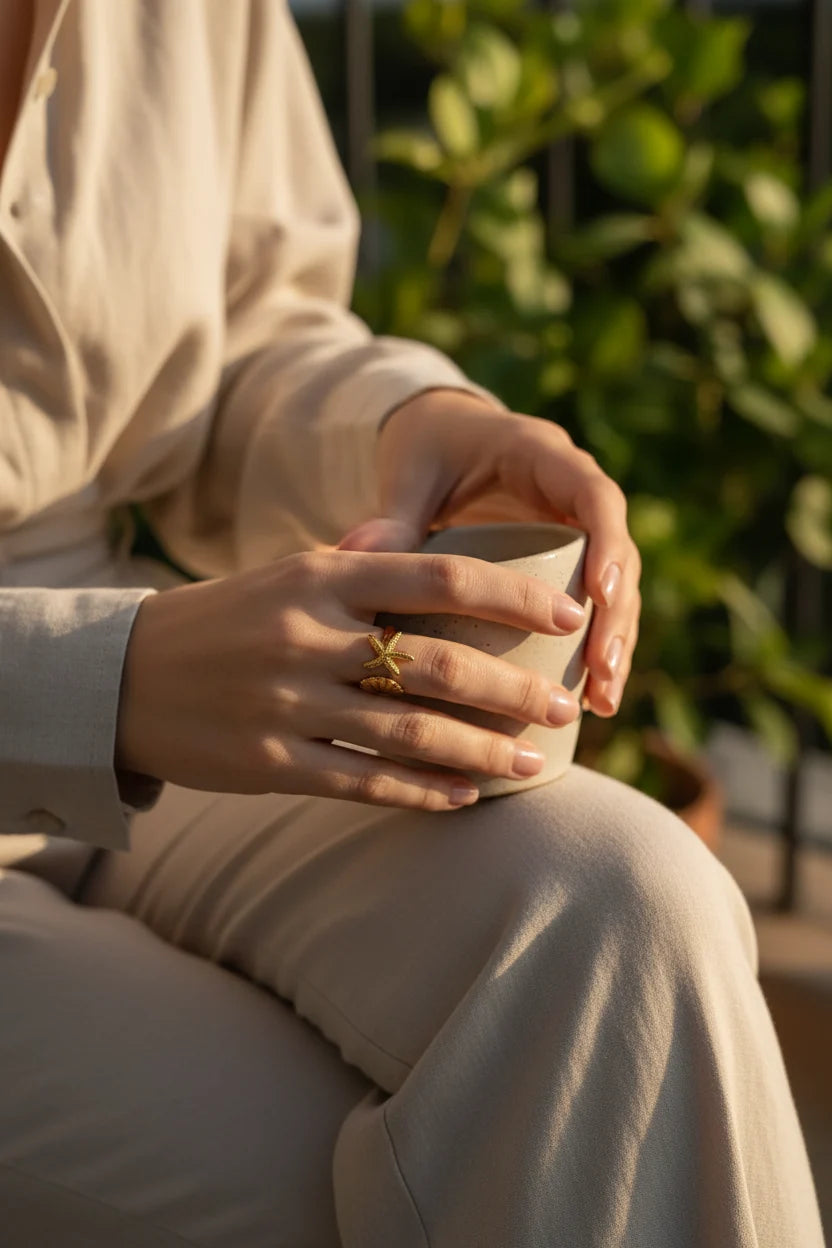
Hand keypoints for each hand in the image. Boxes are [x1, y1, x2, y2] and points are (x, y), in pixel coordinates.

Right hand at [115, 549, 584, 810]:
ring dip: (483, 750)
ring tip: (535, 763)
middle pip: (440, 662)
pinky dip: (423, 791)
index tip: (569, 612)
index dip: (516, 595)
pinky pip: (364, 781)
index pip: (442, 576)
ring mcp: (288, 704)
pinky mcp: (271, 764)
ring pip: (411, 733)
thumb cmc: (224, 620)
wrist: (121, 676)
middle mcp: (309, 636)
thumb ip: (365, 579)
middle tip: (564, 706)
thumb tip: (458, 583)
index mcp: (321, 577)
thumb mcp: (288, 578)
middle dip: (515, 689)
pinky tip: (466, 798)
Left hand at [340, 390, 640, 717]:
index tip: (597, 595)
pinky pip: (600, 607)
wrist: (438, 439)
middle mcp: (574, 490)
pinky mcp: (573, 562)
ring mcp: (579, 528)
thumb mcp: (410, 475)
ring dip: (616, 644)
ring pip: (619, 587)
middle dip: (617, 615)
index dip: (606, 544)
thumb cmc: (425, 450)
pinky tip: (594, 703)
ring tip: (602, 702)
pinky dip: (598, 651)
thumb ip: (393, 513)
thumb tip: (352, 552)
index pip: (594, 494)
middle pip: (620, 552)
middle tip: (602, 670)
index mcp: (543, 454)